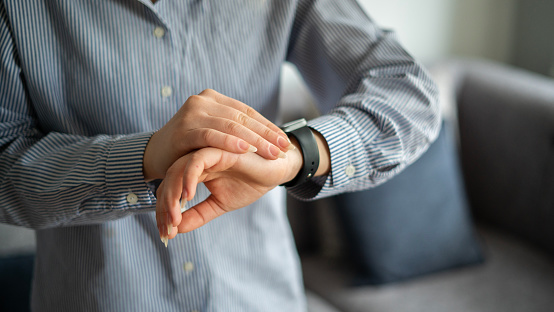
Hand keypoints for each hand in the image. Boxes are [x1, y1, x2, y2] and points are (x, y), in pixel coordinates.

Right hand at [143, 89, 291, 180]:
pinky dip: (229, 142)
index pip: (248, 112)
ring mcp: (193, 113)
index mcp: (214, 99)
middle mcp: (203, 100)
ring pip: (230, 126)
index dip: (268, 126)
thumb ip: (233, 130)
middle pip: (242, 118)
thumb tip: (267, 135)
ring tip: (272, 152)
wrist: (154, 155)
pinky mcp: (184, 129)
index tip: (286, 142)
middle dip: (266, 135)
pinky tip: (246, 150)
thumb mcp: (213, 134)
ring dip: (254, 140)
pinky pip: (211, 135)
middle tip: (284, 149)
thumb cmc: (188, 147)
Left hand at [155, 145, 302, 245]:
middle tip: (167, 229)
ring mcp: (206, 152)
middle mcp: (197, 159)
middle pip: (169, 178)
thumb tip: (176, 230)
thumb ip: (198, 214)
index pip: (171, 188)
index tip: (165, 234)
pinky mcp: (219, 149)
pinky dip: (188, 176)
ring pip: (178, 169)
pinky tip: (188, 195)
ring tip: (174, 217)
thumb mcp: (220, 204)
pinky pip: (197, 160)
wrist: (277, 172)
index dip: (165, 211)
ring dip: (173, 194)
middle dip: (165, 206)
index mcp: (195, 170)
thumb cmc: (250, 183)